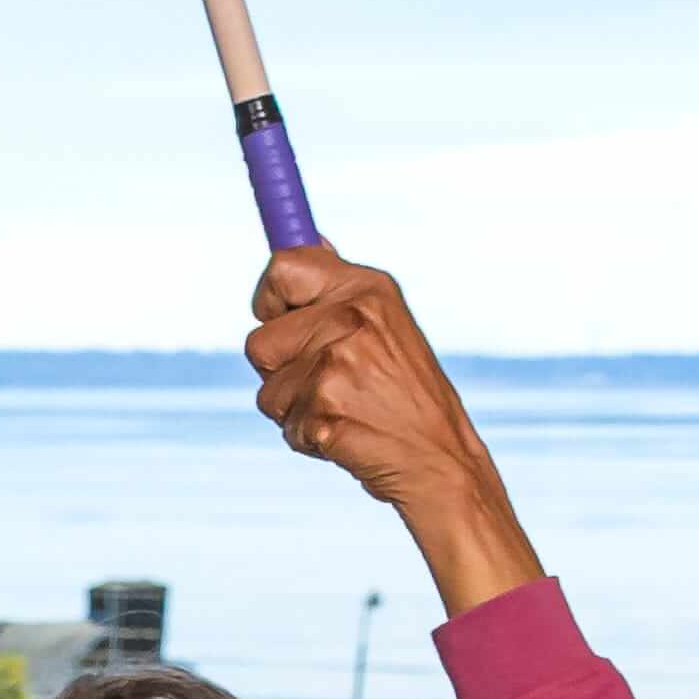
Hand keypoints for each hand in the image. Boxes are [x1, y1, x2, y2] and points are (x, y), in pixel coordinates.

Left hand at [242, 251, 534, 609]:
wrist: (439, 457)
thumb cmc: (405, 394)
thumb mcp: (385, 323)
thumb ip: (340, 290)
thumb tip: (310, 241)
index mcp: (367, 288)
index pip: (282, 268)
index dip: (267, 299)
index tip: (279, 319)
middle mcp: (352, 317)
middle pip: (258, 342)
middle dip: (280, 372)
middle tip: (328, 383)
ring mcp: (337, 363)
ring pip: (267, 389)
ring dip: (294, 409)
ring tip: (344, 410)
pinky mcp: (325, 408)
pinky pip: (283, 425)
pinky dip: (306, 438)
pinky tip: (346, 434)